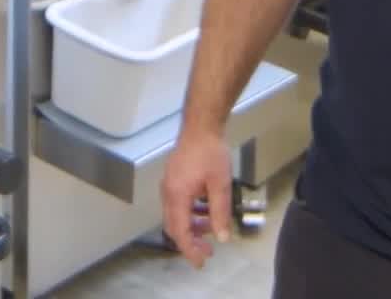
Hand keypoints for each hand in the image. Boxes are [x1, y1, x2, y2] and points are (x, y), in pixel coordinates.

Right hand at [160, 130, 231, 268]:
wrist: (201, 126)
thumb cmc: (211, 153)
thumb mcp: (221, 185)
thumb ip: (220, 213)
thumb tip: (222, 238)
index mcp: (177, 195)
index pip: (180, 231)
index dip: (189, 250)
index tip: (200, 263)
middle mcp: (168, 192)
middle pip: (174, 226)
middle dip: (190, 241)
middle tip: (208, 252)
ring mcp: (168, 185)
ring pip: (176, 216)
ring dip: (192, 227)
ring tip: (211, 229)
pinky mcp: (173, 179)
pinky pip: (177, 204)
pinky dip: (190, 214)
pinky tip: (205, 211)